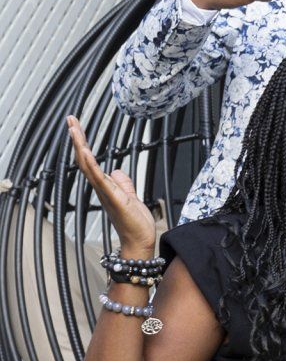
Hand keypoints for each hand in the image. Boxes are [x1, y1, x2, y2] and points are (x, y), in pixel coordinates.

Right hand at [67, 118, 156, 259]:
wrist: (139, 241)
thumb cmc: (134, 222)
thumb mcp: (130, 196)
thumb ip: (123, 183)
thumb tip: (117, 170)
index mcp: (104, 185)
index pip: (89, 160)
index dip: (82, 143)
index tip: (76, 126)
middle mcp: (100, 187)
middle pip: (83, 159)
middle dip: (77, 138)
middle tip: (70, 120)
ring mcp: (105, 192)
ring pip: (88, 166)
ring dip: (80, 146)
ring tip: (73, 129)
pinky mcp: (114, 198)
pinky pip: (100, 178)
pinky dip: (91, 165)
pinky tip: (84, 151)